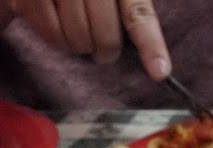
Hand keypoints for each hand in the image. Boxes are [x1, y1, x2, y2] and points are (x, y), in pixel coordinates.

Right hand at [11, 0, 170, 79]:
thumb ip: (131, 10)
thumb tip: (153, 60)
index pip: (137, 14)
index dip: (150, 45)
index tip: (160, 72)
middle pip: (106, 37)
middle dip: (105, 50)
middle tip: (101, 49)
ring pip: (78, 39)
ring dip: (79, 45)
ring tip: (76, 29)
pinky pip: (52, 35)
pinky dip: (56, 39)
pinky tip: (56, 23)